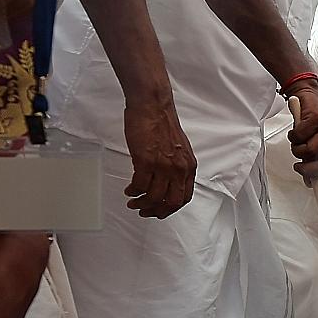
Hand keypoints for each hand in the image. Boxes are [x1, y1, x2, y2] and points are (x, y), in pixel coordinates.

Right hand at [121, 95, 196, 217]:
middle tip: (145, 212)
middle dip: (156, 211)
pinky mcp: (146, 161)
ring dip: (141, 203)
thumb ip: (177, 166)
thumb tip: (169, 181)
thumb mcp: (178, 148)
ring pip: (153, 197)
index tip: (160, 211)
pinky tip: (129, 190)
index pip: (184, 197)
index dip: (171, 208)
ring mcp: (163, 166)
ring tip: (133, 201)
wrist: (152, 105)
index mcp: (188, 166)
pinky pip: (139, 186)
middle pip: (171, 202)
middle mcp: (179, 168)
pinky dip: (133, 192)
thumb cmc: (162, 123)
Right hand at [286, 84, 317, 205]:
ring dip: (296, 149)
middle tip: (298, 167)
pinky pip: (299, 137)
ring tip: (296, 141)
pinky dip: (292, 135)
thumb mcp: (313, 143)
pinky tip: (296, 129)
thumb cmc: (310, 123)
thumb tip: (310, 183)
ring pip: (307, 151)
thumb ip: (313, 162)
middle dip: (306, 169)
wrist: (308, 95)